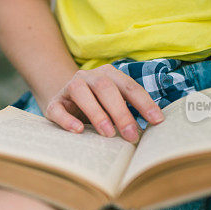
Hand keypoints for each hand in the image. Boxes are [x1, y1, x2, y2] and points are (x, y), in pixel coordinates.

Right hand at [42, 65, 163, 142]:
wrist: (64, 104)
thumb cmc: (97, 107)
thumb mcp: (114, 106)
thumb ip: (128, 113)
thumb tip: (145, 132)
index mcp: (108, 74)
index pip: (129, 86)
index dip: (144, 103)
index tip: (157, 121)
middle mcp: (88, 76)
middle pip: (105, 87)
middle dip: (121, 112)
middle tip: (131, 135)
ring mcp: (69, 87)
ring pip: (81, 92)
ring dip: (97, 113)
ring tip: (108, 134)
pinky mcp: (54, 103)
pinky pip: (58, 109)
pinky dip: (67, 120)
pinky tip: (78, 130)